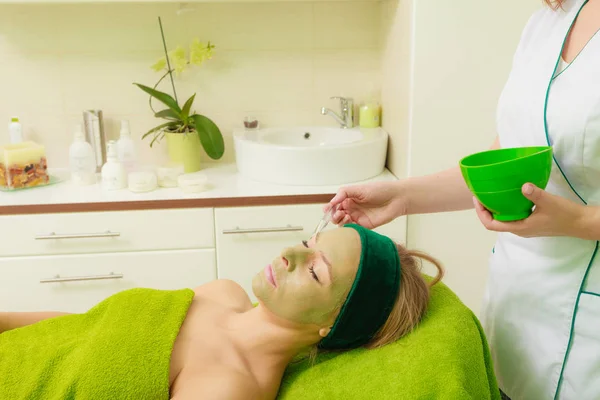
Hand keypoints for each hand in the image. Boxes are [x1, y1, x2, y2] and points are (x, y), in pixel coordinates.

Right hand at [324, 181, 406, 228]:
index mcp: (349, 199)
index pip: (334, 206)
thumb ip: (343, 193)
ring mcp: (357, 218)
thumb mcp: (359, 188)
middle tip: (339, 213)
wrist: (396, 198)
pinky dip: (348, 228)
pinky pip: (352, 230)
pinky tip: (351, 222)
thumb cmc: (380, 190)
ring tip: (346, 216)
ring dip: (340, 221)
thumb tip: (331, 202)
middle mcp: (352, 209)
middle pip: (336, 216)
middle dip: (334, 216)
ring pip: (342, 224)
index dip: (329, 208)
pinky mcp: (364, 226)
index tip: (327, 210)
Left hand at [473, 183, 587, 237]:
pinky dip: (506, 207)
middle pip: (494, 222)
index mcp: (520, 228)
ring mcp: (525, 227)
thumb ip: (535, 194)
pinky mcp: (530, 223)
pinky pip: (512, 216)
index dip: (481, 213)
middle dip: (485, 209)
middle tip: (481, 193)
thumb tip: (524, 186)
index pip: (491, 225)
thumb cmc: (564, 215)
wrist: (580, 223)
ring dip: (494, 208)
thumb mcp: (549, 202)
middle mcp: (519, 229)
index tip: (478, 199)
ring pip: (503, 219)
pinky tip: (507, 196)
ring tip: (491, 194)